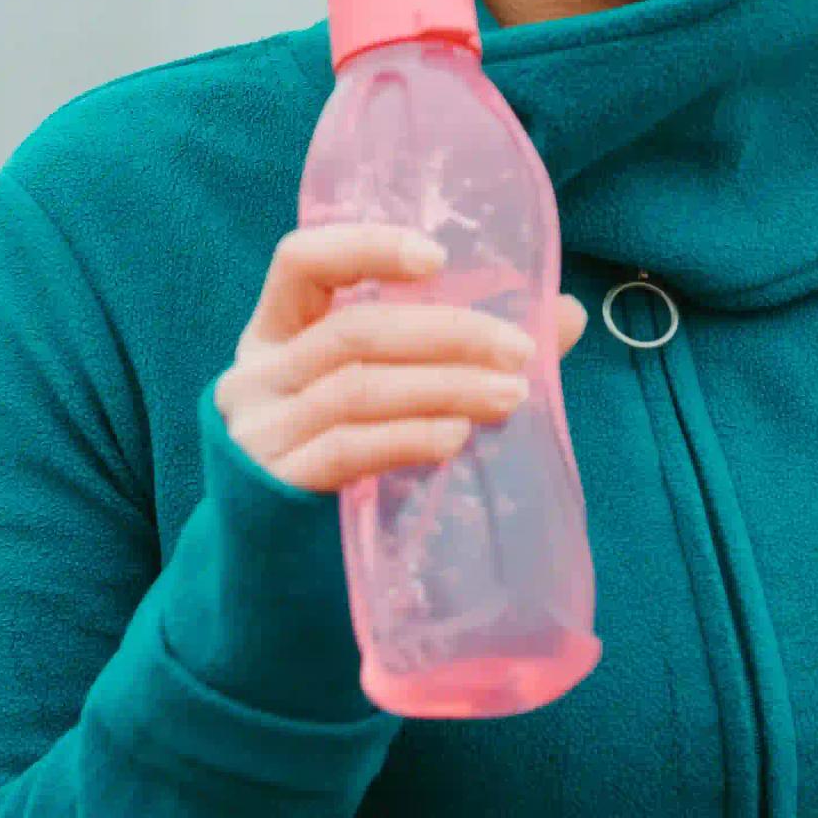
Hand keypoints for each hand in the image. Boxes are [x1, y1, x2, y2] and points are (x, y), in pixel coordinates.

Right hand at [216, 224, 588, 495]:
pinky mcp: (274, 485)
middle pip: (352, 331)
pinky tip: (455, 437)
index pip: (301, 262)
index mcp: (273, 334)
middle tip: (518, 350)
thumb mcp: (375, 396)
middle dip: (446, 333)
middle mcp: (254, 375)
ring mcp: (258, 431)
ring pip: (358, 387)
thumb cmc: (340, 463)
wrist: (275, 570)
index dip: (364, 247)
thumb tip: (564, 314)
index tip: (438, 259)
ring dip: (443, 386)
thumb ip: (454, 352)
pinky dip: (408, 436)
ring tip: (508, 394)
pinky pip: (348, 449)